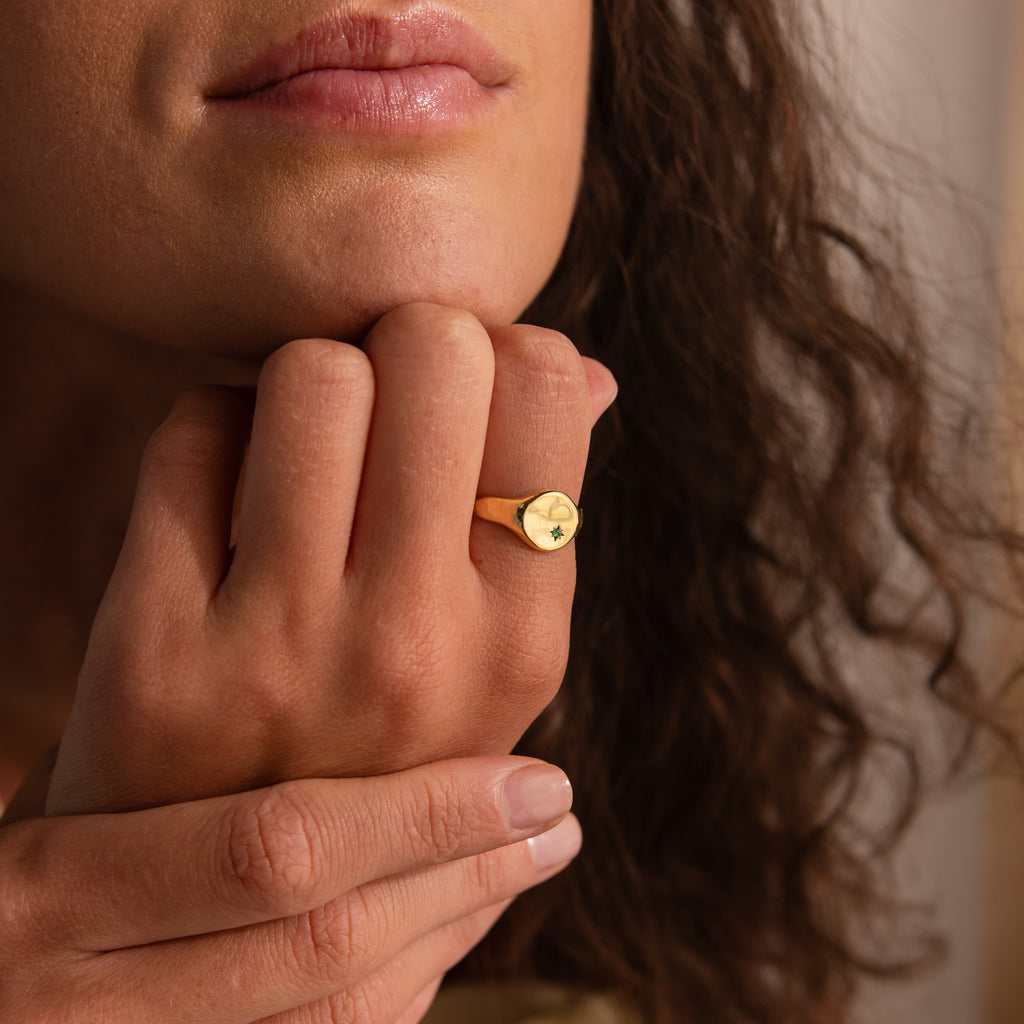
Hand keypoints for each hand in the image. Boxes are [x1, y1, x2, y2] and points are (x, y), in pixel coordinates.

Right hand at [2, 756, 580, 1023]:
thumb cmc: (20, 871)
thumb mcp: (62, 800)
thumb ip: (179, 758)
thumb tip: (346, 669)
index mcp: (53, 890)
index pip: (277, 849)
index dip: (423, 815)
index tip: (529, 776)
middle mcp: (88, 1004)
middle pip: (329, 942)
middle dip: (465, 873)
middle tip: (557, 812)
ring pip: (340, 1015)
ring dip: (455, 928)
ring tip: (532, 857)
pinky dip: (409, 986)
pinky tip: (458, 922)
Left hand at [48, 303, 614, 813]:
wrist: (237, 903)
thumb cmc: (383, 752)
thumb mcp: (494, 664)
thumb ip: (544, 515)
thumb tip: (594, 373)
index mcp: (522, 641)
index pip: (546, 386)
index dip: (501, 352)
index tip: (468, 392)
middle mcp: (417, 644)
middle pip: (432, 348)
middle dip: (408, 342)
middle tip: (388, 398)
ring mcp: (284, 650)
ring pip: (310, 375)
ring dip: (307, 383)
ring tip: (309, 446)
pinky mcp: (157, 647)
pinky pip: (193, 432)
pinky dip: (212, 429)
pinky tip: (226, 491)